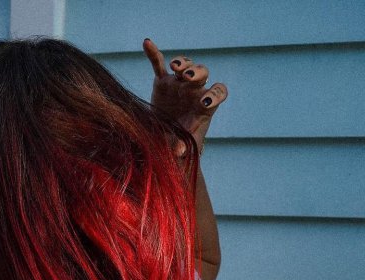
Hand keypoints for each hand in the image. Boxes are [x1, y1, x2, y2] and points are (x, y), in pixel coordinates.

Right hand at [142, 38, 227, 155]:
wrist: (167, 139)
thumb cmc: (182, 143)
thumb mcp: (185, 147)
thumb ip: (184, 147)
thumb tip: (179, 150)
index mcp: (205, 105)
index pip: (218, 93)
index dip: (215, 95)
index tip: (205, 102)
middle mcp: (194, 91)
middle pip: (202, 73)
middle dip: (196, 73)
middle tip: (188, 78)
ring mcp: (178, 84)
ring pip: (184, 66)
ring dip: (182, 63)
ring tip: (175, 67)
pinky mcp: (162, 82)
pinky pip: (158, 64)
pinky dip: (153, 54)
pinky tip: (147, 43)